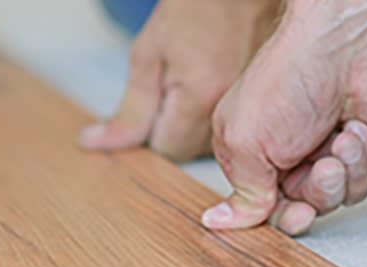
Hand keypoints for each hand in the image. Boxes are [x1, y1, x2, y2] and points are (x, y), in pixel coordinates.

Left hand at [79, 0, 280, 161]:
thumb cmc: (195, 4)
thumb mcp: (148, 54)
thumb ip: (130, 109)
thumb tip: (100, 144)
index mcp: (202, 96)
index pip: (168, 150)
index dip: (152, 131)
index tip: (151, 103)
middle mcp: (234, 107)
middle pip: (193, 152)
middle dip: (175, 128)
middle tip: (173, 84)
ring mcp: (255, 105)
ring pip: (215, 143)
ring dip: (199, 123)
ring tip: (197, 80)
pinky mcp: (266, 100)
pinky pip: (237, 127)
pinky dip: (221, 114)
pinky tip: (216, 83)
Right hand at [201, 0, 366, 234]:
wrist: (345, 45)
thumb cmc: (288, 80)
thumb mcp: (244, 143)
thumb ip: (242, 192)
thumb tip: (220, 222)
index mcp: (257, 155)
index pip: (271, 209)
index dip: (287, 218)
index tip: (298, 213)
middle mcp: (297, 155)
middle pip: (313, 206)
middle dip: (321, 191)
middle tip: (322, 165)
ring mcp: (337, 148)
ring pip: (350, 195)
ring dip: (348, 169)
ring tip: (342, 135)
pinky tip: (360, 127)